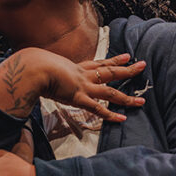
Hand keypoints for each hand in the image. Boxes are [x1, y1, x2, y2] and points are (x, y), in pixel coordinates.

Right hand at [0, 49, 146, 119]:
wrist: (34, 67)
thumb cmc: (33, 66)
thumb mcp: (43, 65)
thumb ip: (44, 70)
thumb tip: (33, 69)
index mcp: (75, 67)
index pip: (99, 63)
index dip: (113, 60)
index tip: (126, 56)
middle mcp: (83, 75)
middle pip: (110, 72)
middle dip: (127, 69)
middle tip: (142, 65)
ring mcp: (83, 87)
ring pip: (111, 92)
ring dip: (127, 97)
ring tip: (142, 100)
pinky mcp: (79, 98)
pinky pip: (99, 109)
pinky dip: (111, 115)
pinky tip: (123, 119)